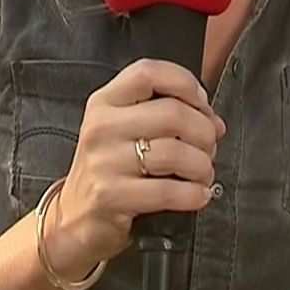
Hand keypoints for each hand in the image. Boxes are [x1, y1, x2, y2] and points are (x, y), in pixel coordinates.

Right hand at [41, 60, 225, 279]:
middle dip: (204, 132)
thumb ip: (164, 115)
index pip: (148, 72)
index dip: (186, 84)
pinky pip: (168, 191)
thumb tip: (215, 123)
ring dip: (202, 165)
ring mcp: (104, 161)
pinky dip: (194, 194)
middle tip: (209, 147)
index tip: (202, 105)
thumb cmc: (109, 170)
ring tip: (203, 174)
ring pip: (175, 152)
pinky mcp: (111, 196)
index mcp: (105, 102)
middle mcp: (102, 127)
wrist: (75, 216)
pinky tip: (197, 195)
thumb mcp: (123, 130)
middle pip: (172, 113)